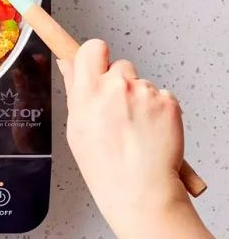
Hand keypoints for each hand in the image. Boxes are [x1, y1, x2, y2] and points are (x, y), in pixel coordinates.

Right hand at [58, 40, 228, 238]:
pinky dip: (158, 111)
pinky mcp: (168, 101)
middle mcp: (116, 86)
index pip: (92, 48)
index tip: (93, 57)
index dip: (94, 54)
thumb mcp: (77, 126)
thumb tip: (69, 65)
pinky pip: (162, 96)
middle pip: (120, 66)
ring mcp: (145, 93)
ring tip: (135, 129)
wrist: (140, 190)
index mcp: (88, 91)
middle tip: (118, 110)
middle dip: (119, 82)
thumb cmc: (106, 165)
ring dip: (139, 99)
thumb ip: (76, 91)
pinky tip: (150, 132)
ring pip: (141, 84)